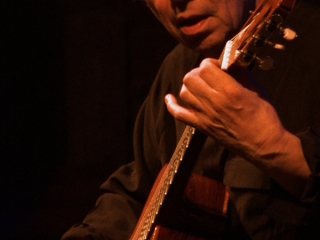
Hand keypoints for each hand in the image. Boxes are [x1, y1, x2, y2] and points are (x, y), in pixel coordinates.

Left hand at [165, 58, 283, 160]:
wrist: (263, 145)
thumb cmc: (264, 117)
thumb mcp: (258, 90)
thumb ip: (242, 73)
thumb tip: (230, 61)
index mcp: (229, 90)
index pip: (205, 67)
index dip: (210, 63)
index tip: (218, 67)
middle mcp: (214, 102)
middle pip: (190, 78)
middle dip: (198, 73)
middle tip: (208, 76)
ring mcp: (205, 115)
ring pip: (184, 92)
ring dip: (190, 86)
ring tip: (200, 88)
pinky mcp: (201, 126)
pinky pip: (179, 114)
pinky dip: (172, 105)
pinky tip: (170, 98)